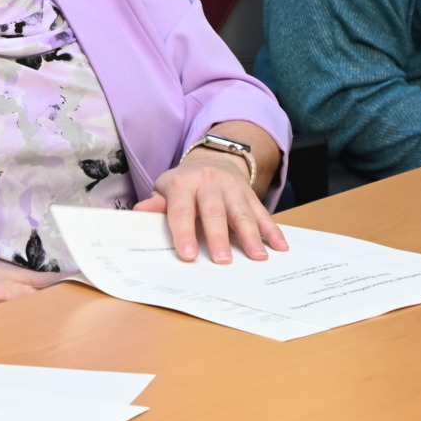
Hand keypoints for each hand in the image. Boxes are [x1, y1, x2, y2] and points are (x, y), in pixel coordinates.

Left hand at [137, 154, 286, 263]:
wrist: (212, 159)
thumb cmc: (184, 184)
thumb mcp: (165, 189)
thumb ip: (156, 204)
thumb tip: (140, 213)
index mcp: (183, 184)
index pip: (182, 210)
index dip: (184, 232)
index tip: (188, 255)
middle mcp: (209, 183)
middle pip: (215, 212)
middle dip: (219, 237)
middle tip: (223, 261)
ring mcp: (233, 188)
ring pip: (242, 212)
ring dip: (252, 236)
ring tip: (258, 257)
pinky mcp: (250, 194)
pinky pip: (263, 213)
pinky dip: (273, 230)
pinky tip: (280, 247)